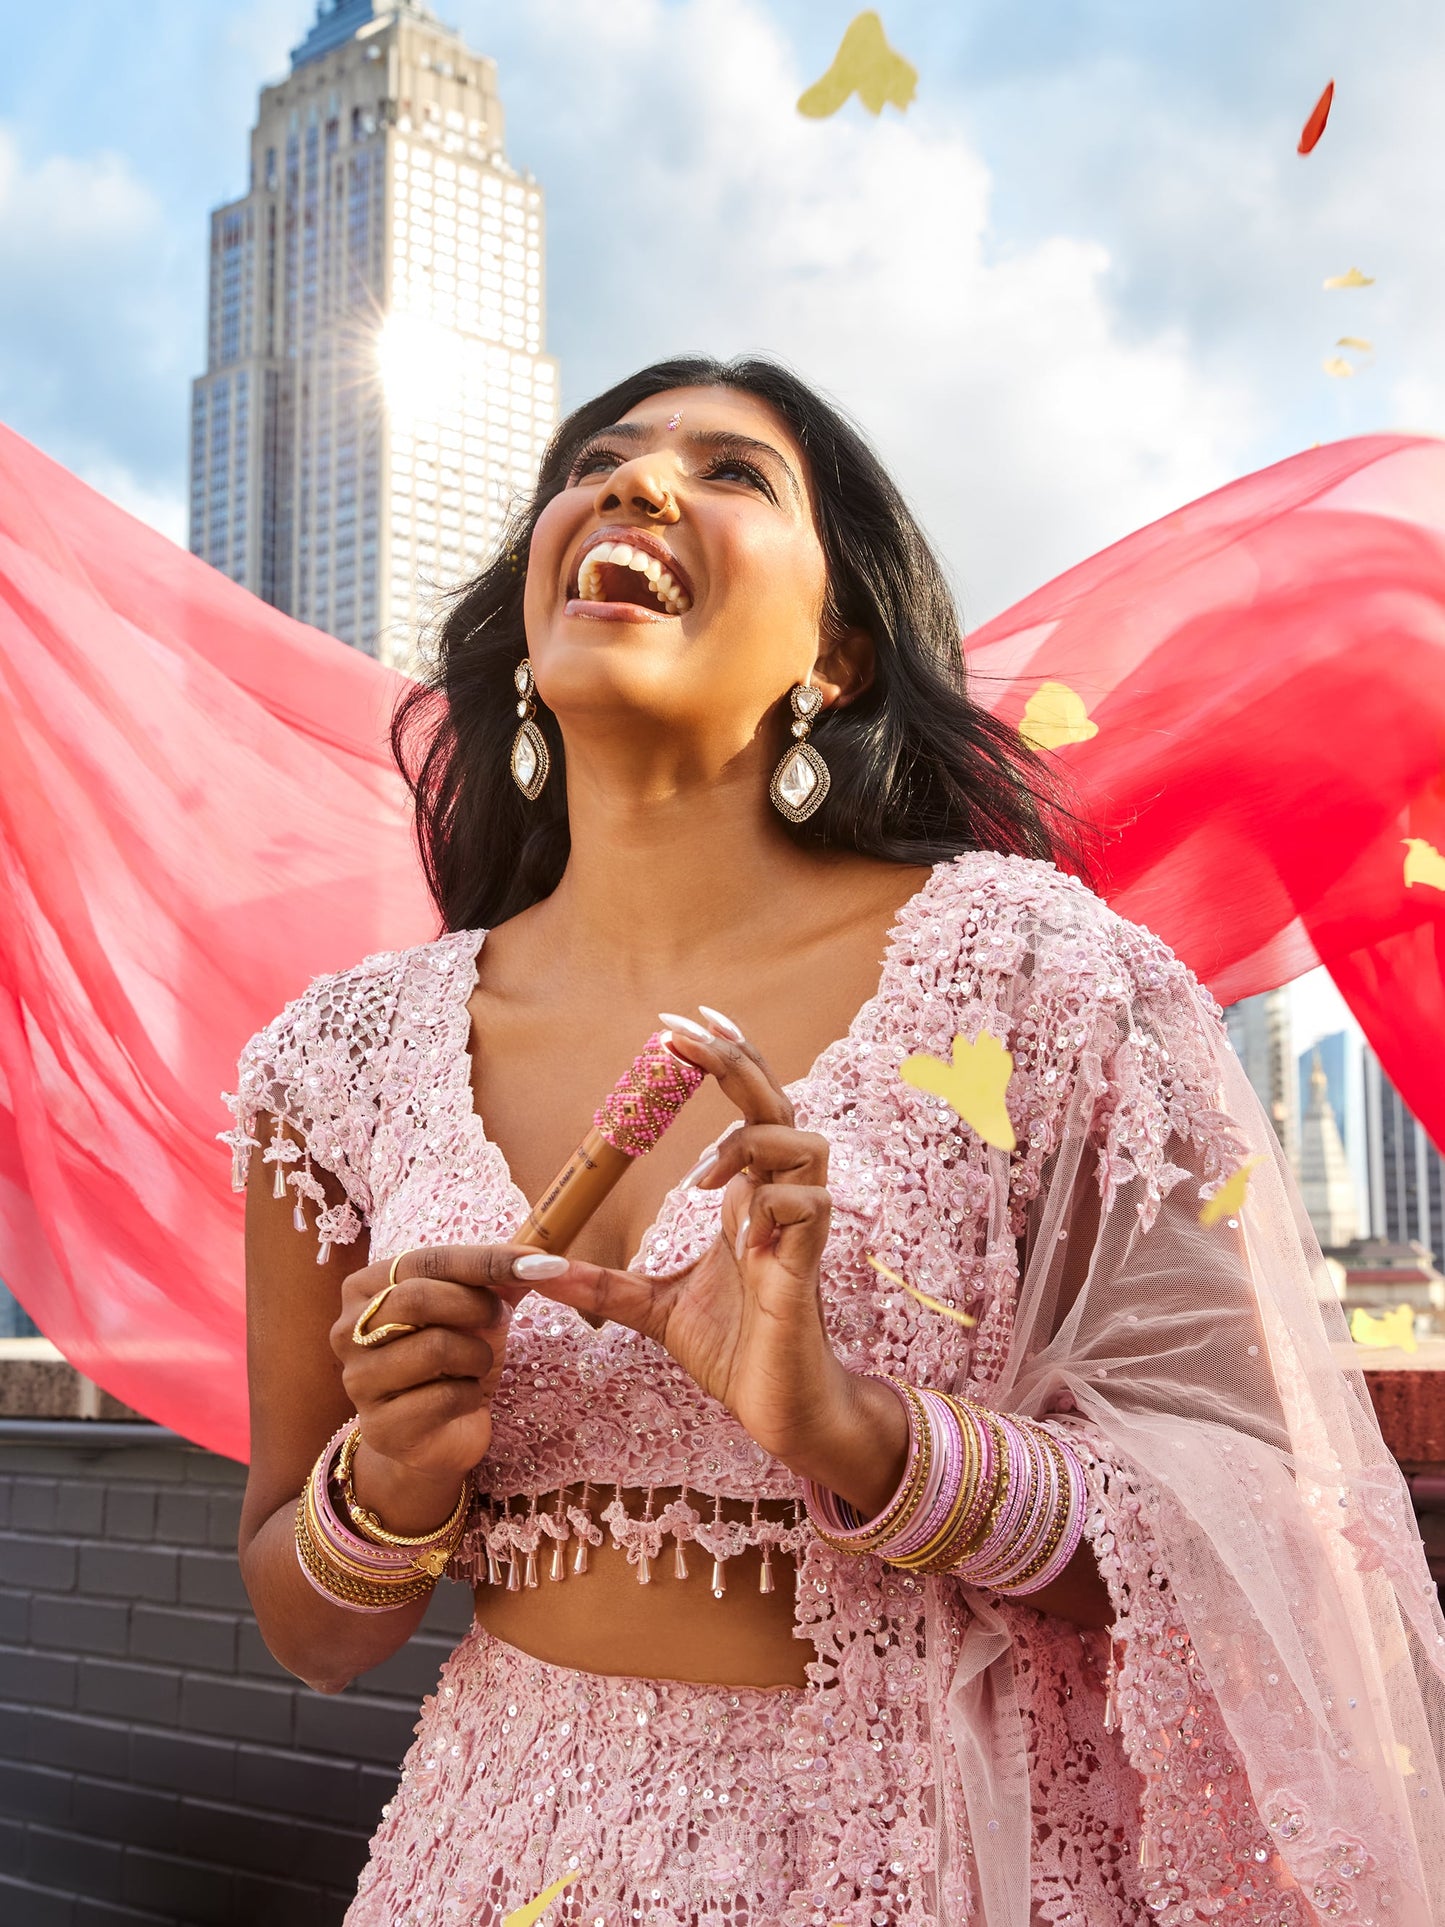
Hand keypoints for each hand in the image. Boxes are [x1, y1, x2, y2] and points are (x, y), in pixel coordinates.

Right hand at [330, 1247, 531, 1532]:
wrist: (441, 1432)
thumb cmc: (454, 1357)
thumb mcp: (475, 1308)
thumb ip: (500, 1277)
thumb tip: (544, 1259)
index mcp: (364, 1288)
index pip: (426, 1260)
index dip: (485, 1260)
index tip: (538, 1261)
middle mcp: (347, 1331)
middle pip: (419, 1298)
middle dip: (476, 1306)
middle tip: (498, 1319)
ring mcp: (358, 1381)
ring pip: (434, 1348)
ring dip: (477, 1355)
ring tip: (476, 1364)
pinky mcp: (381, 1428)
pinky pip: (443, 1398)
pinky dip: (471, 1394)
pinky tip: (465, 1398)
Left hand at [520, 1012, 908, 1513]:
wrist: (780, 1409)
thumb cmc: (734, 1352)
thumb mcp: (650, 1309)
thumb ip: (600, 1284)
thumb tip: (533, 1269)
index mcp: (744, 1197)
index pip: (745, 1106)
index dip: (723, 1059)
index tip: (679, 1026)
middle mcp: (776, 1199)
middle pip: (775, 1102)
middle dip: (733, 1060)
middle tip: (680, 1033)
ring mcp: (798, 1229)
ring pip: (805, 1143)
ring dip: (751, 1143)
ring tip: (701, 1179)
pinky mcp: (807, 1265)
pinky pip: (809, 1205)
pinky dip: (774, 1205)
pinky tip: (739, 1235)